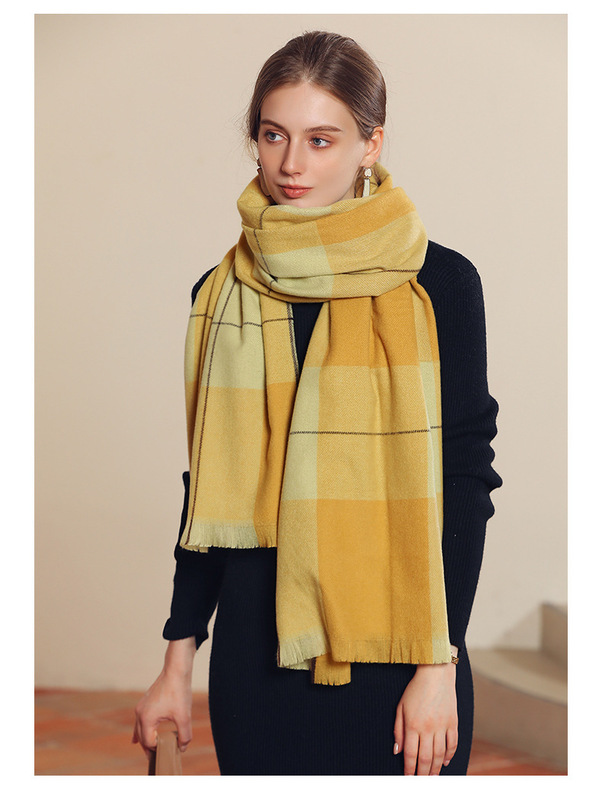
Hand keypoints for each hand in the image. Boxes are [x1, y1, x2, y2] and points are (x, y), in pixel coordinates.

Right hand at [132, 637, 195, 757]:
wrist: (176, 669)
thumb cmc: (179, 691)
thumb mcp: (184, 716)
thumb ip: (184, 735)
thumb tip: (182, 749)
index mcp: (146, 718)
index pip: (149, 743)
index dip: (158, 750)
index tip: (168, 754)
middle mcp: (140, 713)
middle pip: (141, 738)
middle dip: (149, 749)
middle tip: (157, 759)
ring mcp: (140, 706)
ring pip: (139, 729)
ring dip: (144, 740)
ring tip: (149, 752)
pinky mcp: (145, 702)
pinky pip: (139, 721)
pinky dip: (140, 731)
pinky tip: (137, 739)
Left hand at [393, 662, 457, 774]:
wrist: (436, 673)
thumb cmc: (415, 689)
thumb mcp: (401, 706)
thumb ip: (398, 729)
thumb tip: (397, 751)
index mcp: (413, 724)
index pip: (410, 754)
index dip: (409, 769)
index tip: (408, 778)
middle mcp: (428, 728)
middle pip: (425, 758)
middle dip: (422, 774)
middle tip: (421, 782)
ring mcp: (442, 726)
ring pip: (440, 755)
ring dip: (436, 769)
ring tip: (432, 777)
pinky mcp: (453, 722)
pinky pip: (453, 744)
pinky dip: (450, 756)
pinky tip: (446, 762)